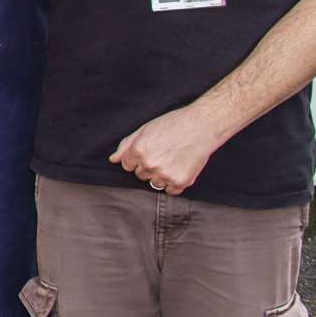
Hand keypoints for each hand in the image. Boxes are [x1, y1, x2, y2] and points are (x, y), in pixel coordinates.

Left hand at [109, 105, 226, 195]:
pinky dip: (174, 183)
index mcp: (138, 151)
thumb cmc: (173, 124)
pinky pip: (171, 191)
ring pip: (155, 184)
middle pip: (140, 175)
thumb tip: (113, 159)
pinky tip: (180, 169)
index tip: (149, 152)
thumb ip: (126, 145)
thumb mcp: (144, 129)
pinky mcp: (181, 182)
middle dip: (148, 167)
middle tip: (163, 154)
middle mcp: (150, 164)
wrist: (202, 126)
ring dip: (161, 176)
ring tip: (172, 161)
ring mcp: (165, 175)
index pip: (127, 166)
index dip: (137, 159)